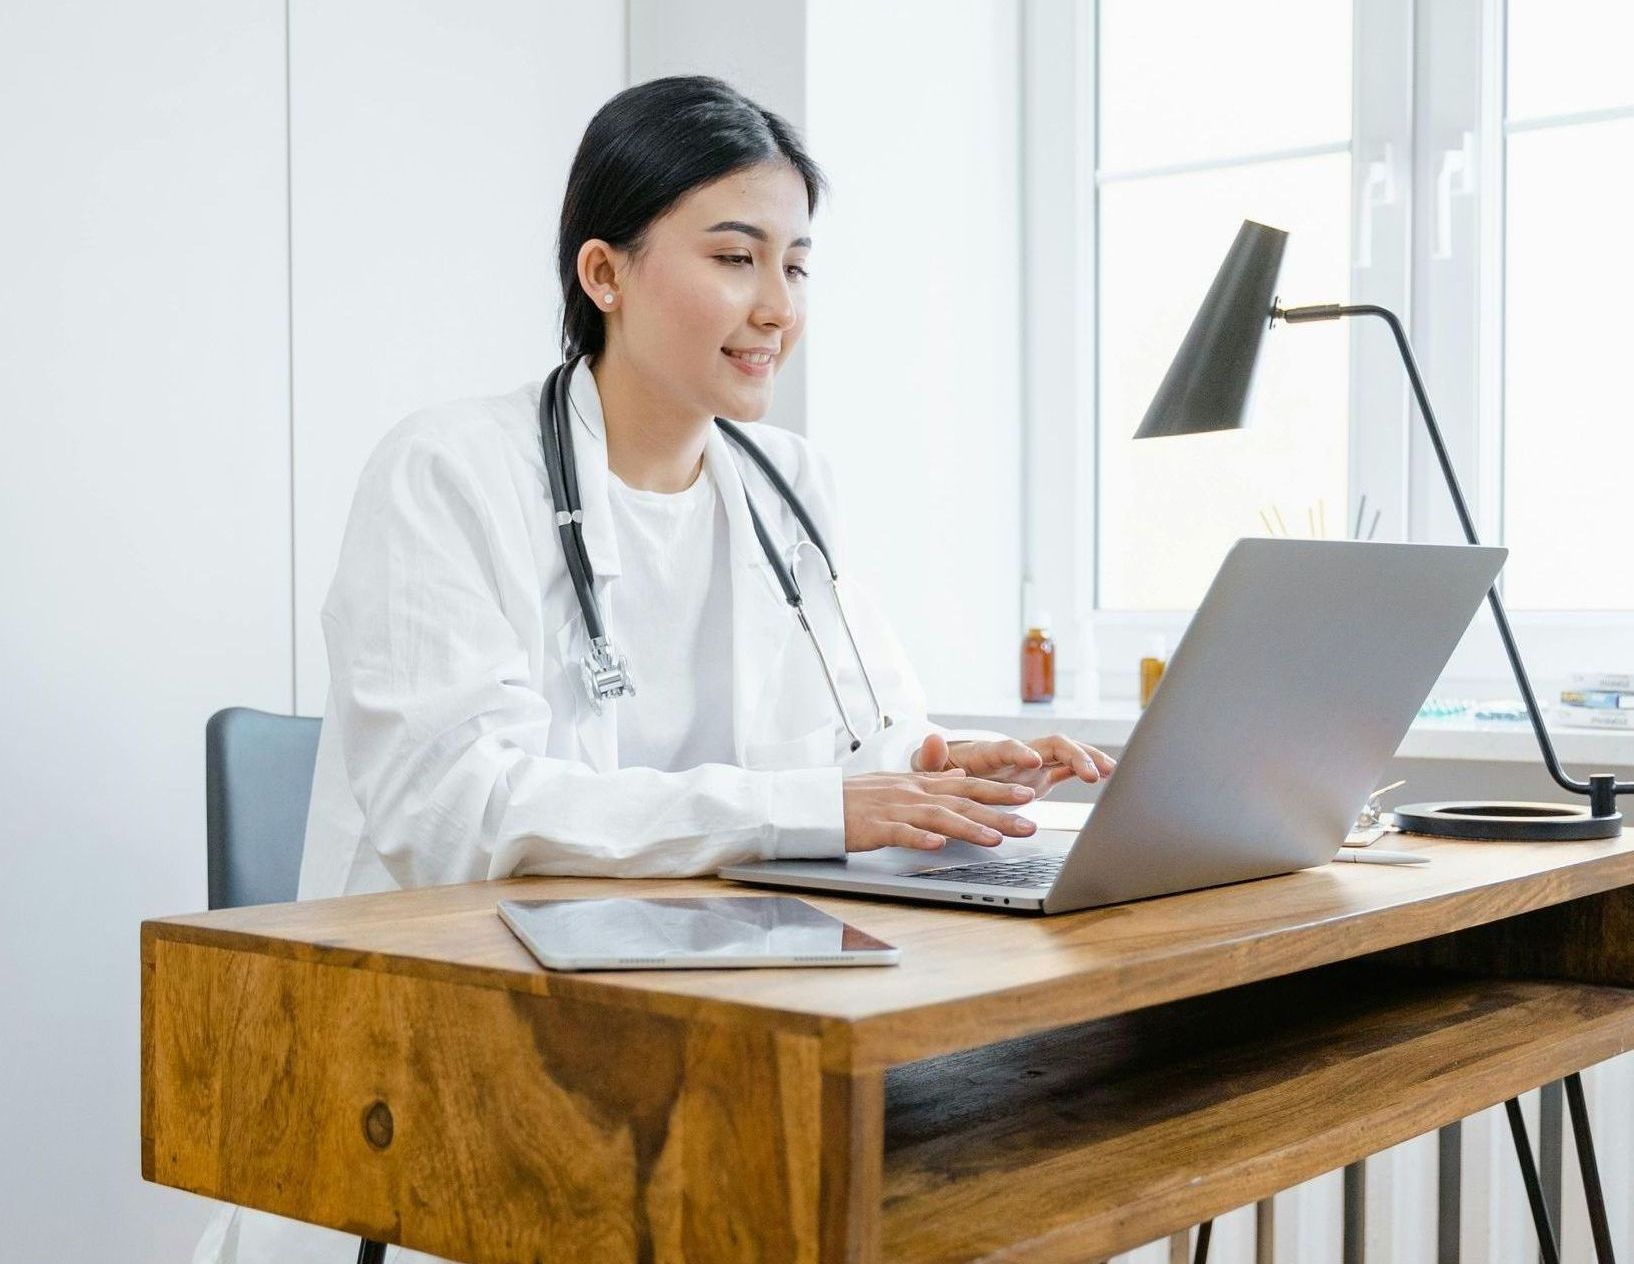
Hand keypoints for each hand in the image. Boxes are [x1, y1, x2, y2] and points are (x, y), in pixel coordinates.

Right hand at [841, 771, 1037, 852]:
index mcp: (919, 783)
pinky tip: (938, 846)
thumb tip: (960, 774)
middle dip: (998, 812)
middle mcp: (911, 793)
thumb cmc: (855, 798)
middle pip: (962, 801)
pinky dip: (920, 838)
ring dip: (969, 827)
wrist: (814, 802)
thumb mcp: (898, 782)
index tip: (1030, 795)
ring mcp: (893, 809)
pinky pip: (900, 833)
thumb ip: (931, 779)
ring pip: (938, 817)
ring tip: (996, 838)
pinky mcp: (873, 827)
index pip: (967, 785)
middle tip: (1030, 823)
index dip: (999, 790)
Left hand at [912, 732, 1115, 796]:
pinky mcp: (1041, 773)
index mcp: (988, 752)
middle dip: (1071, 755)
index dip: (1020, 752)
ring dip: (1086, 758)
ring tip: (1107, 771)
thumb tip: (929, 738)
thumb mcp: (927, 770)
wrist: (951, 774)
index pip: (1006, 747)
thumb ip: (929, 758)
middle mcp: (1015, 752)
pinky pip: (1069, 767)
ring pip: (1066, 752)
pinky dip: (1087, 767)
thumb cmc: (939, 772)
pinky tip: (1108, 775)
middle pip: (1048, 744)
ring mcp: (1031, 761)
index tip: (1034, 761)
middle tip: (1089, 772)